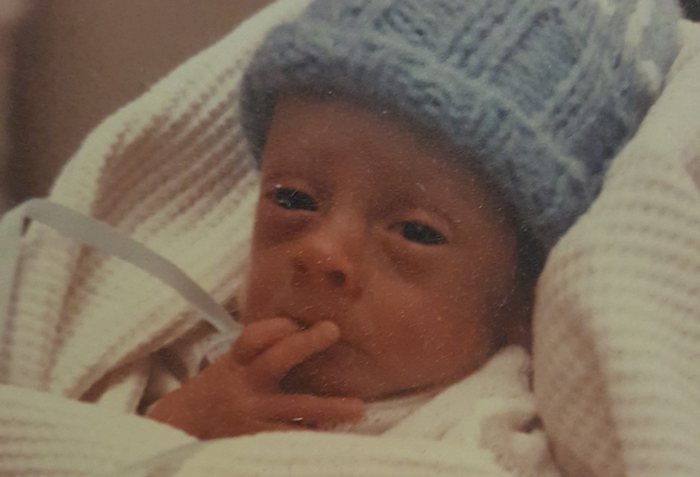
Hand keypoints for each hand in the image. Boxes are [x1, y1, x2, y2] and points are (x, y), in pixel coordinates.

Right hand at [148, 318, 363, 438]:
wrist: (182, 429)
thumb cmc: (220, 389)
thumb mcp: (231, 363)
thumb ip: (261, 349)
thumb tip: (303, 326)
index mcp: (237, 361)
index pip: (255, 337)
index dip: (277, 327)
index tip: (296, 322)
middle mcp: (245, 384)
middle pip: (276, 359)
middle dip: (306, 344)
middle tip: (333, 329)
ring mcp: (252, 414)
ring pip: (295, 407)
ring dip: (329, 408)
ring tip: (358, 409)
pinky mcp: (257, 439)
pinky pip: (290, 438)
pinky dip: (312, 436)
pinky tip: (333, 437)